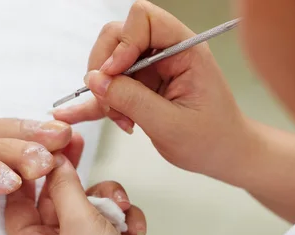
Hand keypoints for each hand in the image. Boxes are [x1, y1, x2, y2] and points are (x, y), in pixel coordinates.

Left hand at [4, 140, 174, 234]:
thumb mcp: (80, 225)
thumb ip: (66, 187)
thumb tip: (57, 160)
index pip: (19, 199)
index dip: (30, 170)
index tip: (43, 143)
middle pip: (56, 197)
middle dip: (73, 175)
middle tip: (78, 141)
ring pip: (89, 204)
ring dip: (108, 200)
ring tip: (121, 211)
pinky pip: (111, 219)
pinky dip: (125, 218)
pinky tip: (136, 232)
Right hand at [53, 0, 254, 179]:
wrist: (222, 155)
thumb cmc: (211, 139)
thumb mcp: (170, 124)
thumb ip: (132, 100)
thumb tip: (96, 80)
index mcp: (184, 50)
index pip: (144, 18)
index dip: (123, 43)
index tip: (115, 74)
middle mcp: (166, 53)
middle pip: (119, 36)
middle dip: (106, 68)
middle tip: (109, 101)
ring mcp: (151, 70)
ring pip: (109, 63)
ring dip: (105, 92)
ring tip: (120, 120)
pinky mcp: (141, 88)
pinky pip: (111, 88)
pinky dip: (95, 102)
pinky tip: (72, 115)